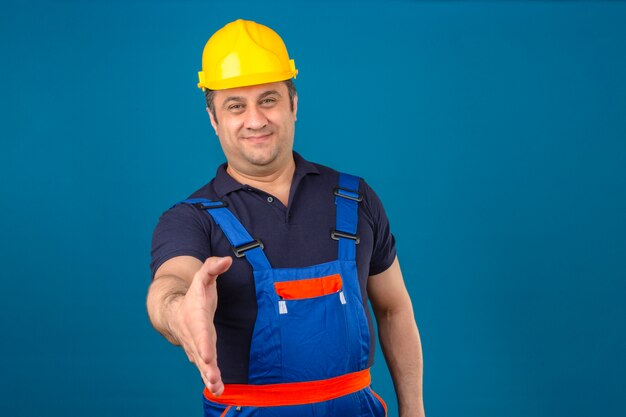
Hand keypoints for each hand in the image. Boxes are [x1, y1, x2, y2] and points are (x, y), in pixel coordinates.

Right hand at [170, 256, 231, 395]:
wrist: (174, 311)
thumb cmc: (194, 294)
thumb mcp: (203, 278)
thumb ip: (212, 268)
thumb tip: (227, 260)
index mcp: (196, 318)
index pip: (201, 331)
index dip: (204, 344)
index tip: (208, 356)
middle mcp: (195, 335)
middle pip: (200, 352)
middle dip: (206, 366)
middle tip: (212, 377)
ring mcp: (197, 346)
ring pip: (202, 364)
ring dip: (208, 377)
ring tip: (216, 389)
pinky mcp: (201, 354)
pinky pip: (205, 368)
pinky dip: (210, 380)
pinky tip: (218, 391)